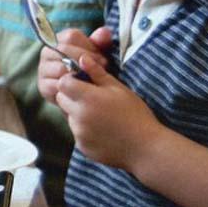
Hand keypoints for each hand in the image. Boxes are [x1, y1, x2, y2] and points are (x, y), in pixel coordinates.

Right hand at [37, 27, 111, 103]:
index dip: (88, 47)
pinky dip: (70, 89)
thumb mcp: (98, 54)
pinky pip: (56, 85)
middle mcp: (47, 52)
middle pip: (63, 51)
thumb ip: (101, 42)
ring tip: (91, 80)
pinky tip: (81, 90)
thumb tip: (104, 32)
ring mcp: (43, 69)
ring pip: (59, 68)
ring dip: (78, 76)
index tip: (102, 59)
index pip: (71, 36)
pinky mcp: (43, 86)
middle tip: (99, 71)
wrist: (84, 93)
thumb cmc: (91, 68)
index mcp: (60, 39)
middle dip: (84, 61)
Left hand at [54, 54, 165, 169]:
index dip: (70, 81)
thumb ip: (96, 73)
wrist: (146, 148)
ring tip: (101, 117)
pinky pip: (76, 133)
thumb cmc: (136, 115)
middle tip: (92, 99)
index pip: (63, 83)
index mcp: (88, 98)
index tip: (82, 83)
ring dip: (78, 114)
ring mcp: (79, 133)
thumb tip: (82, 58)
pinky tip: (103, 131)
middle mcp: (79, 116)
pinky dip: (84, 130)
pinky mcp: (81, 146)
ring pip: (68, 117)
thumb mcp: (119, 89)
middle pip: (61, 99)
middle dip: (72, 96)